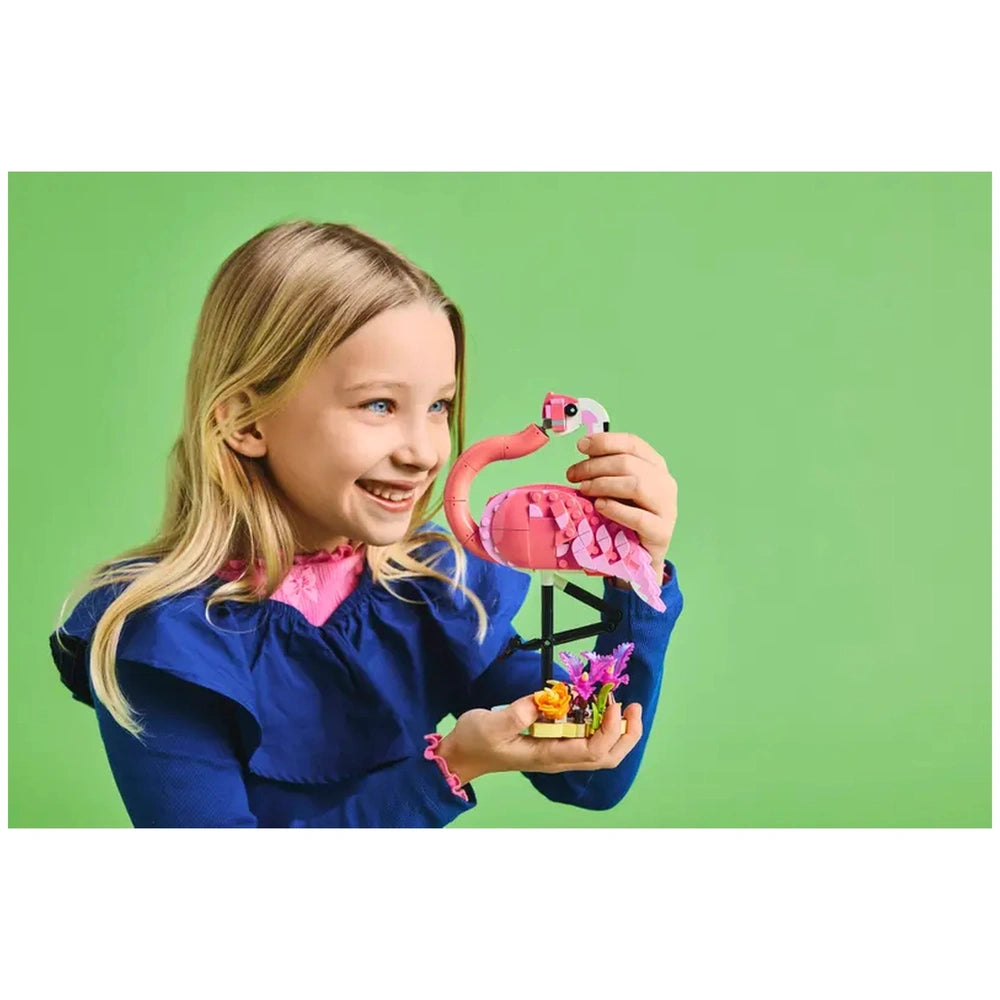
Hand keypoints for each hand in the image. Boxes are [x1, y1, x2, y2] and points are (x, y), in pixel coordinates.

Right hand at [436, 693, 642, 785]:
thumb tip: (544, 699)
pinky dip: (602, 726)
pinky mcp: (555, 745)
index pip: (592, 750)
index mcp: (548, 756)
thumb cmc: (475, 741)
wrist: (463, 756)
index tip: (610, 701)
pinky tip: (599, 707)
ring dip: (618, 730)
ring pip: (602, 751)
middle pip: (607, 756)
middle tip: (632, 706)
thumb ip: (517, 714)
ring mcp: (559, 754)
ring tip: (624, 705)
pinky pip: (588, 741)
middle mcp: (559, 759)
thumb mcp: (491, 725)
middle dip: (626, 734)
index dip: (609, 728)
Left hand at [566, 431, 677, 574]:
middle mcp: (665, 483)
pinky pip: (639, 517)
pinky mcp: (661, 532)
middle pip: (629, 463)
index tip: (580, 446)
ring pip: (636, 485)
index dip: (605, 441)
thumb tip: (585, 450)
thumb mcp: (615, 489)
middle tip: (573, 474)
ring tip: (584, 490)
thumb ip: (605, 470)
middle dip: (595, 466)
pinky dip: (616, 509)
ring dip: (604, 484)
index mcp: (655, 466)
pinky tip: (600, 506)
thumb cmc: (625, 518)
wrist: (639, 557)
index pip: (633, 443)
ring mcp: (667, 508)